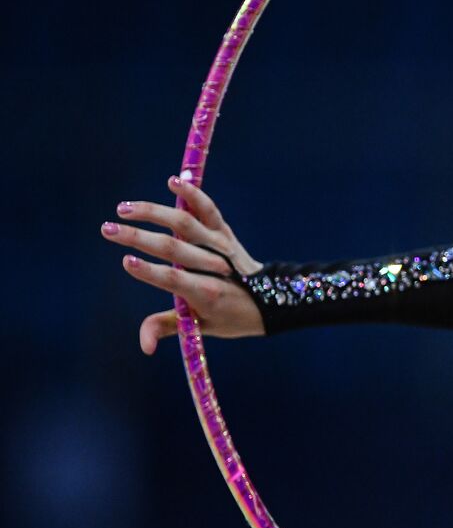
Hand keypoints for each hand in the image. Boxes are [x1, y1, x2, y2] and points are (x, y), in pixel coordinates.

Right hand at [101, 173, 265, 354]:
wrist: (269, 299)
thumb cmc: (229, 316)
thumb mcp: (200, 327)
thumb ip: (166, 328)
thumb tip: (143, 347)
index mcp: (206, 293)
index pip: (174, 280)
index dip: (151, 272)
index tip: (126, 261)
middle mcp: (214, 266)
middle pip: (174, 248)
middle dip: (139, 239)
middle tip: (108, 230)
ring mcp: (220, 245)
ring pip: (185, 223)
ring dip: (153, 213)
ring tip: (123, 208)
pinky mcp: (224, 231)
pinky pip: (208, 210)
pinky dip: (193, 195)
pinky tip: (174, 180)